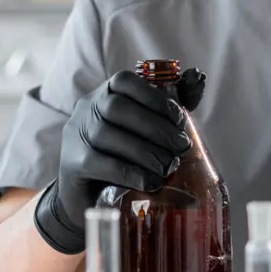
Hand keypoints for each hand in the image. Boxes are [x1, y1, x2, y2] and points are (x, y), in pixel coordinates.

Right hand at [33, 68, 204, 253]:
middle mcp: (85, 110)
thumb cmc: (121, 157)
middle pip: (117, 108)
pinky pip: (102, 163)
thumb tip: (197, 77)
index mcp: (103, 95)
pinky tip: (150, 181)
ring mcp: (76, 136)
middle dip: (155, 127)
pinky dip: (131, 172)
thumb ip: (168, 107)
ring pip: (108, 135)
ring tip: (168, 167)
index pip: (123, 81)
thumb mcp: (144, 132)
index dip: (154, 96)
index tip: (179, 117)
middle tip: (181, 147)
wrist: (86, 195)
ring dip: (146, 151)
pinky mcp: (73, 163)